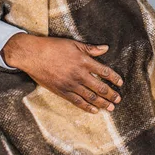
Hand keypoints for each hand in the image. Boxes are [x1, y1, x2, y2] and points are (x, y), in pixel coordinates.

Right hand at [2, 33, 122, 113]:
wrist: (33, 55)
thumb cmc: (53, 47)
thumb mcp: (73, 44)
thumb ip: (90, 48)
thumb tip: (106, 48)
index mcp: (83, 61)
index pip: (104, 71)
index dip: (114, 78)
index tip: (120, 82)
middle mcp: (79, 74)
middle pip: (100, 87)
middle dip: (111, 94)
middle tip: (119, 99)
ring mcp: (71, 84)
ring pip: (90, 97)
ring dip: (102, 103)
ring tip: (111, 108)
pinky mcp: (62, 92)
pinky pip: (77, 102)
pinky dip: (87, 107)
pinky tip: (94, 111)